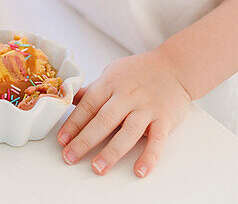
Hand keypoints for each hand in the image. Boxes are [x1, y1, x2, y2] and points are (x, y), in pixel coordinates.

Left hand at [57, 49, 191, 177]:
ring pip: (127, 132)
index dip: (73, 124)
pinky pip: (158, 140)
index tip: (62, 140)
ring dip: (112, 152)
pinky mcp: (165, 119)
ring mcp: (146, 108)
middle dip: (85, 141)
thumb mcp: (112, 73)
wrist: (175, 66)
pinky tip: (140, 170)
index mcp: (110, 84)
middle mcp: (127, 96)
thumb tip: (68, 98)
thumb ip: (93, 90)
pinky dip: (150, 156)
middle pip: (103, 120)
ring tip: (98, 168)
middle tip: (70, 157)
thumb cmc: (140, 72)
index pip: (88, 106)